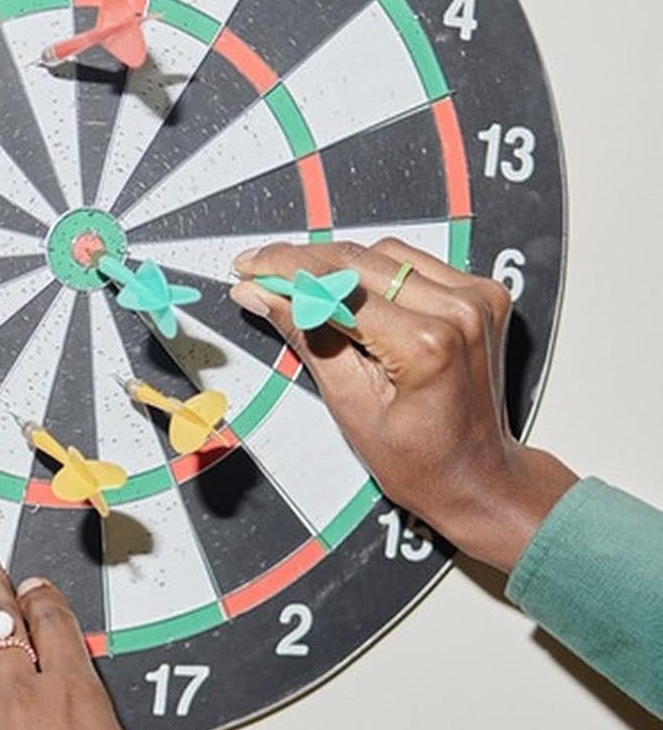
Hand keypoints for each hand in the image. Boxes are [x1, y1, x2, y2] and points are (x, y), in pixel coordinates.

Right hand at [229, 238, 575, 572]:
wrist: (476, 475)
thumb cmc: (420, 459)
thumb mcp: (348, 403)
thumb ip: (306, 337)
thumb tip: (261, 294)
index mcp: (426, 344)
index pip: (337, 285)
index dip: (285, 271)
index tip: (249, 267)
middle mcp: (459, 310)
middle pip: (360, 260)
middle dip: (302, 261)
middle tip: (258, 268)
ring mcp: (475, 297)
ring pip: (386, 254)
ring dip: (338, 265)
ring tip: (300, 286)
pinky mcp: (480, 293)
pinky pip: (415, 264)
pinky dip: (376, 273)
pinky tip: (349, 293)